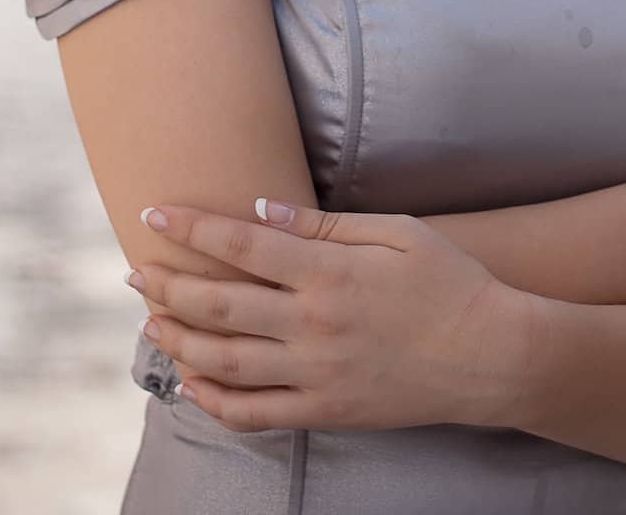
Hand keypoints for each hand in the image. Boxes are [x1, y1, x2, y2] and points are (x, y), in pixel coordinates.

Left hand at [127, 201, 539, 433]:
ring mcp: (316, 372)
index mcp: (330, 271)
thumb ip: (327, 223)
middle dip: (167, 283)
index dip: (191, 228)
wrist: (491, 357)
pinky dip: (213, 401)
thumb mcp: (398, 232)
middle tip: (134, 271)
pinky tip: (192, 382)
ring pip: (223, 360)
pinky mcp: (326, 411)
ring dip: (178, 338)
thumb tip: (262, 211)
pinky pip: (254, 413)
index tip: (154, 213)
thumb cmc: (451, 281)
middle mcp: (313, 323)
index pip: (241, 245)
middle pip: (219, 302)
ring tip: (151, 320)